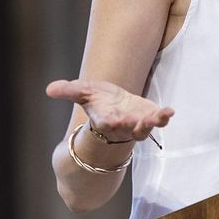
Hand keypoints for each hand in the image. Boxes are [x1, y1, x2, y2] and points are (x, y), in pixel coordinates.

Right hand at [46, 78, 174, 142]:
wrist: (115, 109)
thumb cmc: (98, 102)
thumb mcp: (83, 93)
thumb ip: (68, 90)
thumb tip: (48, 89)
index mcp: (104, 119)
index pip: (105, 122)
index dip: (108, 121)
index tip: (110, 119)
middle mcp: (121, 125)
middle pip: (125, 128)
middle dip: (130, 125)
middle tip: (134, 121)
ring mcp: (137, 125)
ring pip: (144, 129)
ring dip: (150, 124)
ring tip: (159, 116)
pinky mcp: (150, 118)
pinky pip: (158, 121)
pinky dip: (164, 117)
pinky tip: (170, 111)